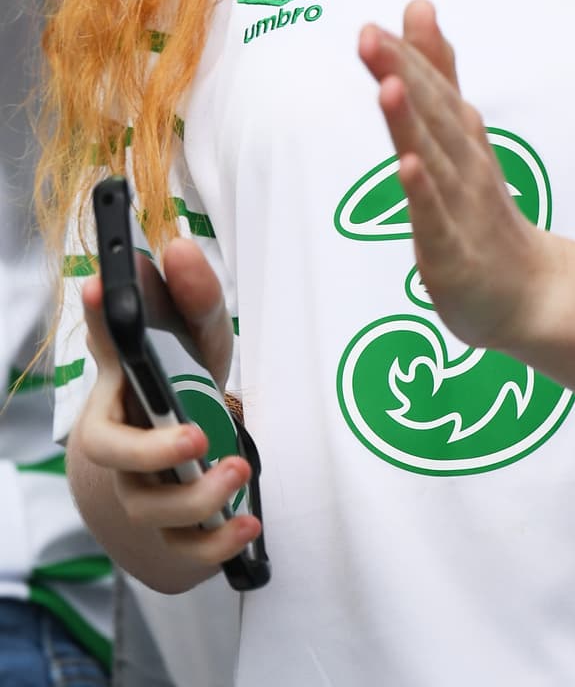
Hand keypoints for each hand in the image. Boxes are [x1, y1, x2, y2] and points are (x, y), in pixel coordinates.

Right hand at [73, 252, 258, 571]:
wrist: (169, 466)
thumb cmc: (176, 389)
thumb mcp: (191, 343)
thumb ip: (189, 301)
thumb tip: (177, 247)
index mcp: (120, 405)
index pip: (102, 383)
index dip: (104, 346)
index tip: (108, 300)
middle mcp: (126, 457)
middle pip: (120, 463)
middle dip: (155, 452)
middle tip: (198, 435)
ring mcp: (148, 500)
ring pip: (156, 512)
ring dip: (199, 497)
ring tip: (238, 471)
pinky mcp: (176, 536)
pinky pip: (189, 550)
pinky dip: (218, 543)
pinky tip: (248, 526)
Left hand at [359, 0, 552, 351]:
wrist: (531, 293)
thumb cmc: (483, 208)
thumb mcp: (460, 132)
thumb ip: (438, 69)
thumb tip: (417, 4)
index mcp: (461, 135)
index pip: (432, 88)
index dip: (404, 57)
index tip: (373, 25)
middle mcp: (464, 162)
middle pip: (431, 113)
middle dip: (400, 73)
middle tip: (368, 35)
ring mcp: (461, 207)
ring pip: (433, 158)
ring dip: (410, 122)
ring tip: (388, 87)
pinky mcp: (452, 252)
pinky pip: (435, 218)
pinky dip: (423, 192)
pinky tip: (406, 167)